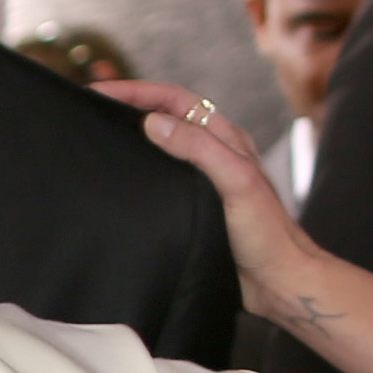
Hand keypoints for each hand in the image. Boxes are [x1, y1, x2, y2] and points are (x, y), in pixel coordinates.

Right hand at [93, 77, 322, 322]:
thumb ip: (199, 148)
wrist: (280, 282)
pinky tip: (123, 181)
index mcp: (227, 138)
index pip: (175, 99)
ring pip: (164, 146)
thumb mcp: (235, 182)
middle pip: (167, 116)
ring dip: (133, 136)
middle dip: (129, 107)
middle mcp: (216, 153)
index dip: (137, 91)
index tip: (99, 93)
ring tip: (100, 138)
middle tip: (92, 110)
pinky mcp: (197, 206)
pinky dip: (140, 169)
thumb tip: (153, 123)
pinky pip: (163, 177)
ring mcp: (206, 179)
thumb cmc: (267, 235)